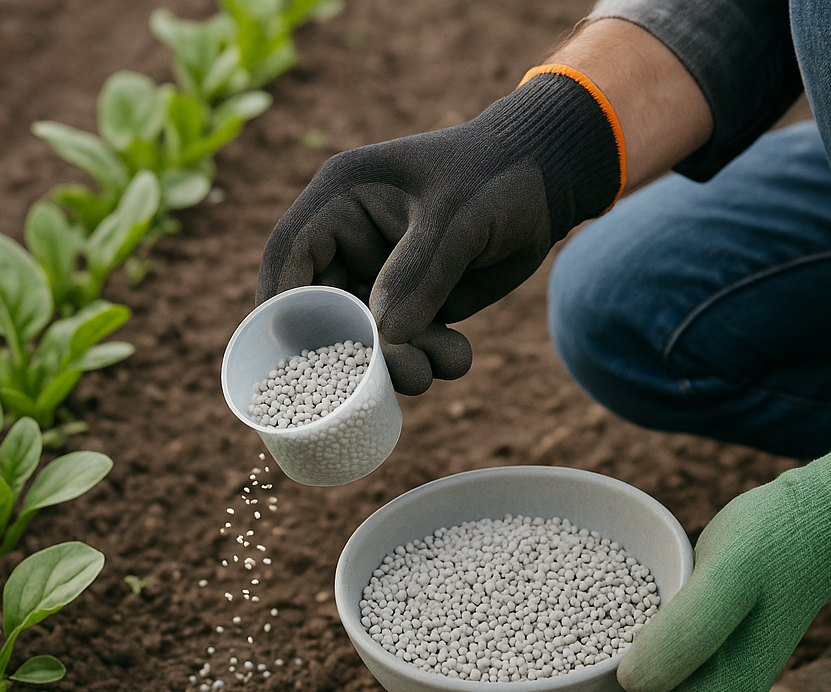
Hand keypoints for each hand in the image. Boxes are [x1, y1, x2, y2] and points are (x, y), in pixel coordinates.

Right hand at [257, 70, 622, 394]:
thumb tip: (383, 339)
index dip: (282, 306)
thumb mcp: (455, 221)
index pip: (289, 255)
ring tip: (433, 369)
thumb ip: (416, 276)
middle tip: (392, 375)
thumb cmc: (495, 177)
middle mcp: (351, 239)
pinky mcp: (413, 301)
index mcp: (341, 200)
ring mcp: (381, 274)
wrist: (548, 182)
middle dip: (354, 349)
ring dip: (397, 362)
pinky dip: (428, 357)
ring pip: (368, 335)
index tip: (294, 356)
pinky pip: (406, 343)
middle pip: (326, 308)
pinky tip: (457, 356)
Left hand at [478, 422, 830, 691]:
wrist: (815, 519)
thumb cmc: (777, 539)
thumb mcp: (732, 574)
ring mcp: (695, 673)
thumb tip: (631, 685)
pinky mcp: (683, 647)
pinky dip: (582, 685)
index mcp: (719, 691)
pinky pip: (625, 682)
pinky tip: (548, 668)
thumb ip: (689, 628)